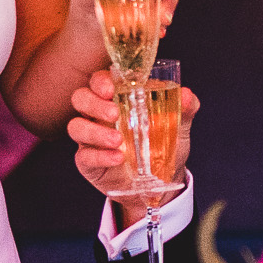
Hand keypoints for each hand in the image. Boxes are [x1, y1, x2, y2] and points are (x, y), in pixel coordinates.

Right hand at [70, 68, 199, 221]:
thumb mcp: (178, 127)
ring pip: (76, 126)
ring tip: (118, 140)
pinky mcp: (88, 160)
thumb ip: (185, 109)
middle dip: (94, 103)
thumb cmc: (164, 146)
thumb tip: (186, 95)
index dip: (101, 80)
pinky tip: (117, 159)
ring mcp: (91, 137)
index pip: (100, 80)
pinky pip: (84, 155)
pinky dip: (100, 155)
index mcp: (118, 98)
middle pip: (80, 98)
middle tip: (114, 113)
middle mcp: (99, 114)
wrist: (161, 182)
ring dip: (95, 131)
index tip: (111, 87)